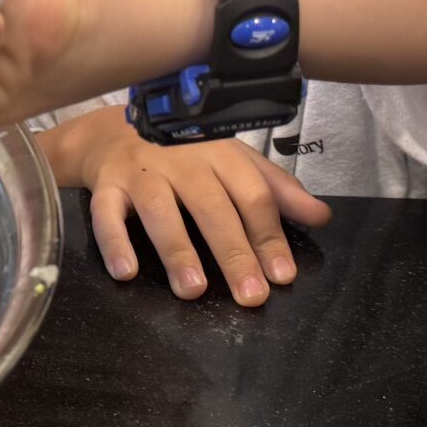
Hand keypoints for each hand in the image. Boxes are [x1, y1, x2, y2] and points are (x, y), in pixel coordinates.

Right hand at [45, 107, 329, 305]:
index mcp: (219, 155)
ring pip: (159, 209)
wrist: (111, 131)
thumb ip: (276, 191)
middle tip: (250, 296)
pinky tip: (126, 272)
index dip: (269, 235)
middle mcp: (181, 160)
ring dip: (177, 250)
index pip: (251, 195)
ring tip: (193, 291)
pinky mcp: (104, 185)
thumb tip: (322, 216)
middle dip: (233, 252)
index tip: (282, 276)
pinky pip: (105, 213)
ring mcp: (141, 172)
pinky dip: (114, 242)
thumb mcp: (233, 163)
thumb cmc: (182, 153)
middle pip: (211, 206)